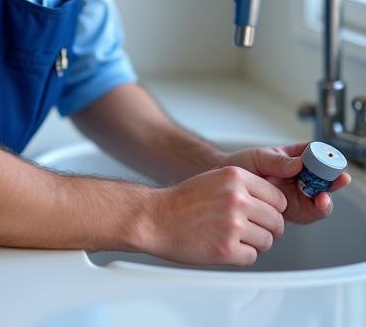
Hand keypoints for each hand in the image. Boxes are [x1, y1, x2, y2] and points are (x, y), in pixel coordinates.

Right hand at [145, 165, 285, 266]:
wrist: (155, 217)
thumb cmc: (183, 200)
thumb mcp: (216, 178)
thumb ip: (244, 187)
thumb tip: (272, 203)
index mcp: (236, 177)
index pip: (278, 198)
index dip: (273, 209)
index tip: (266, 214)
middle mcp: (237, 198)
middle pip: (276, 221)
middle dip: (268, 229)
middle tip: (253, 230)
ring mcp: (233, 224)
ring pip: (267, 240)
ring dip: (255, 243)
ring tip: (235, 238)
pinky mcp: (226, 249)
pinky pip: (251, 257)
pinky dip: (241, 256)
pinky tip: (225, 246)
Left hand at [221, 142, 351, 223]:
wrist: (224, 185)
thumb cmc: (240, 165)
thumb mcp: (259, 158)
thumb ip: (278, 162)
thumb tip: (299, 162)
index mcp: (293, 158)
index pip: (315, 155)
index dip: (327, 159)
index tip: (332, 162)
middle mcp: (299, 176)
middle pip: (323, 178)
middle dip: (332, 181)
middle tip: (337, 181)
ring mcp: (297, 194)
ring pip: (319, 197)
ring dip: (326, 197)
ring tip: (323, 197)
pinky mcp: (293, 211)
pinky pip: (309, 212)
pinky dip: (316, 210)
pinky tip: (317, 206)